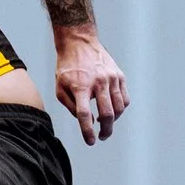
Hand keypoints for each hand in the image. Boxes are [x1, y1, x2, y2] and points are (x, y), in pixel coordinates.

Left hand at [52, 27, 128, 143]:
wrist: (79, 42)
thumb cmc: (68, 67)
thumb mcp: (60, 87)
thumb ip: (71, 106)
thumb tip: (86, 121)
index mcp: (80, 86)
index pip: (84, 114)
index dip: (87, 131)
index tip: (90, 142)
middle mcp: (98, 82)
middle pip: (107, 113)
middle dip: (106, 130)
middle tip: (102, 136)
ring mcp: (111, 78)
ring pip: (119, 108)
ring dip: (113, 120)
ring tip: (105, 122)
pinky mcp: (119, 76)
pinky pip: (124, 99)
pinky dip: (120, 109)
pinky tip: (113, 110)